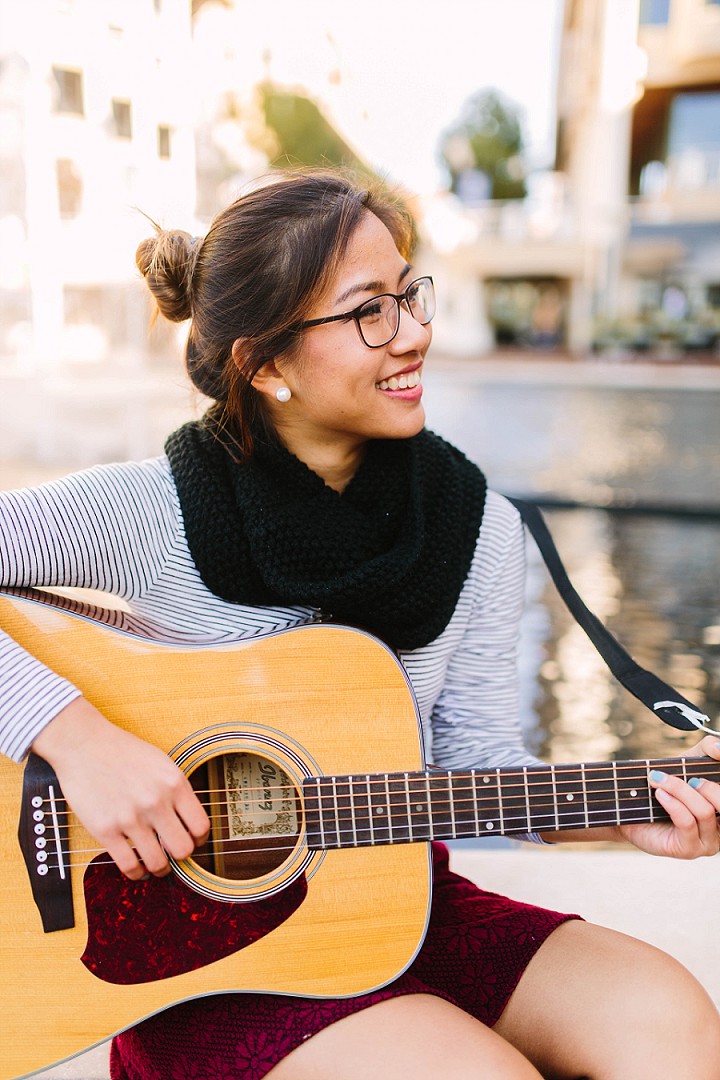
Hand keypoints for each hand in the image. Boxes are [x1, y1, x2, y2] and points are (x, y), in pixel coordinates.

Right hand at [31, 697, 209, 879]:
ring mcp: (130, 818)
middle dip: (180, 856)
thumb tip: (189, 821)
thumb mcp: (161, 763)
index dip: (199, 840)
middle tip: (173, 854)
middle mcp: (156, 802)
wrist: (83, 744)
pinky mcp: (105, 830)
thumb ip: (176, 790)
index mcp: (174, 783)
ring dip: (159, 869)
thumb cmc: (122, 751)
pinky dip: (136, 873)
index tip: (193, 841)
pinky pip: (129, 866)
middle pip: (183, 850)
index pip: (201, 826)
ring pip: (158, 863)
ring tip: (156, 865)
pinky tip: (137, 868)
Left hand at [617, 736, 719, 858]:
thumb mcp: (688, 762)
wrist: (630, 806)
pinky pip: (687, 822)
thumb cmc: (665, 784)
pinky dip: (673, 804)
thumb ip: (707, 750)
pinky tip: (659, 793)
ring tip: (658, 779)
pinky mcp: (688, 849)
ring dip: (680, 790)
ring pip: (704, 811)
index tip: (709, 762)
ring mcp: (708, 842)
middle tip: (688, 776)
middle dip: (707, 786)